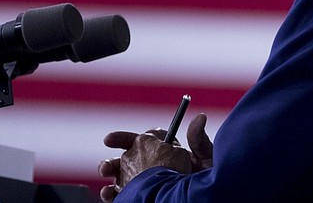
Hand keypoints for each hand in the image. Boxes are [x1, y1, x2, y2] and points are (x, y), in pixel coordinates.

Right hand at [98, 114, 213, 201]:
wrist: (202, 199)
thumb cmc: (207, 180)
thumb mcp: (206, 160)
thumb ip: (199, 141)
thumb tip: (200, 117)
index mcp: (164, 152)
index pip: (140, 141)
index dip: (124, 139)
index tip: (109, 139)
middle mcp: (152, 167)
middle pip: (126, 159)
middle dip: (112, 159)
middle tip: (105, 165)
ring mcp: (145, 183)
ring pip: (120, 177)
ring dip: (109, 174)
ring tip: (106, 174)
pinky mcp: (141, 198)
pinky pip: (122, 196)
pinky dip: (111, 194)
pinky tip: (109, 194)